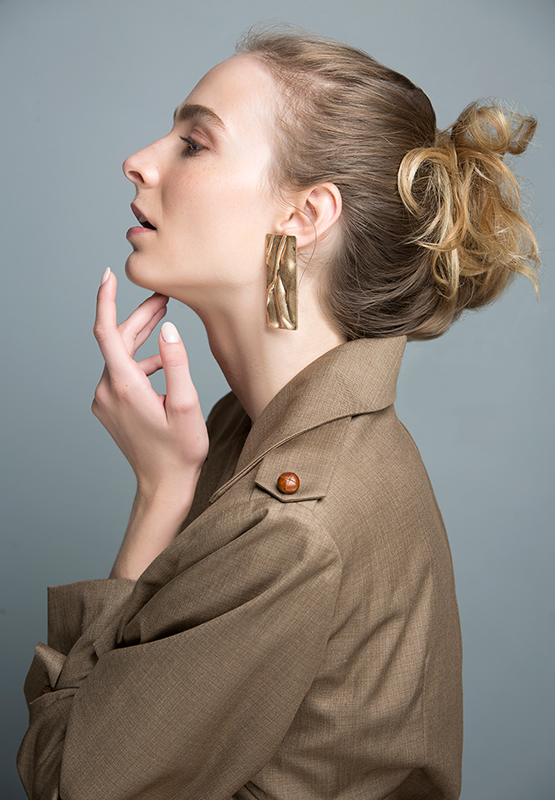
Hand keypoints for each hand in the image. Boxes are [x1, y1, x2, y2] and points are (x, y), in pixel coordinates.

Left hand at [92, 268, 207, 509]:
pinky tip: (163, 364)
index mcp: (125, 386)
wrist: (164, 484)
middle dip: (140, 317)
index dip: (106, 300)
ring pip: (121, 357)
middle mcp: (107, 390)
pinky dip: (141, 362)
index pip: (106, 332)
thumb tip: (169, 328)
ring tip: (166, 321)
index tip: (108, 275)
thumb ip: (176, 363)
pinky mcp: (109, 408)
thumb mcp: (187, 404)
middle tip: (164, 298)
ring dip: (142, 339)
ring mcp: (105, 401)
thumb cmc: (181, 449)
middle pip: (118, 341)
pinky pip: (122, 374)